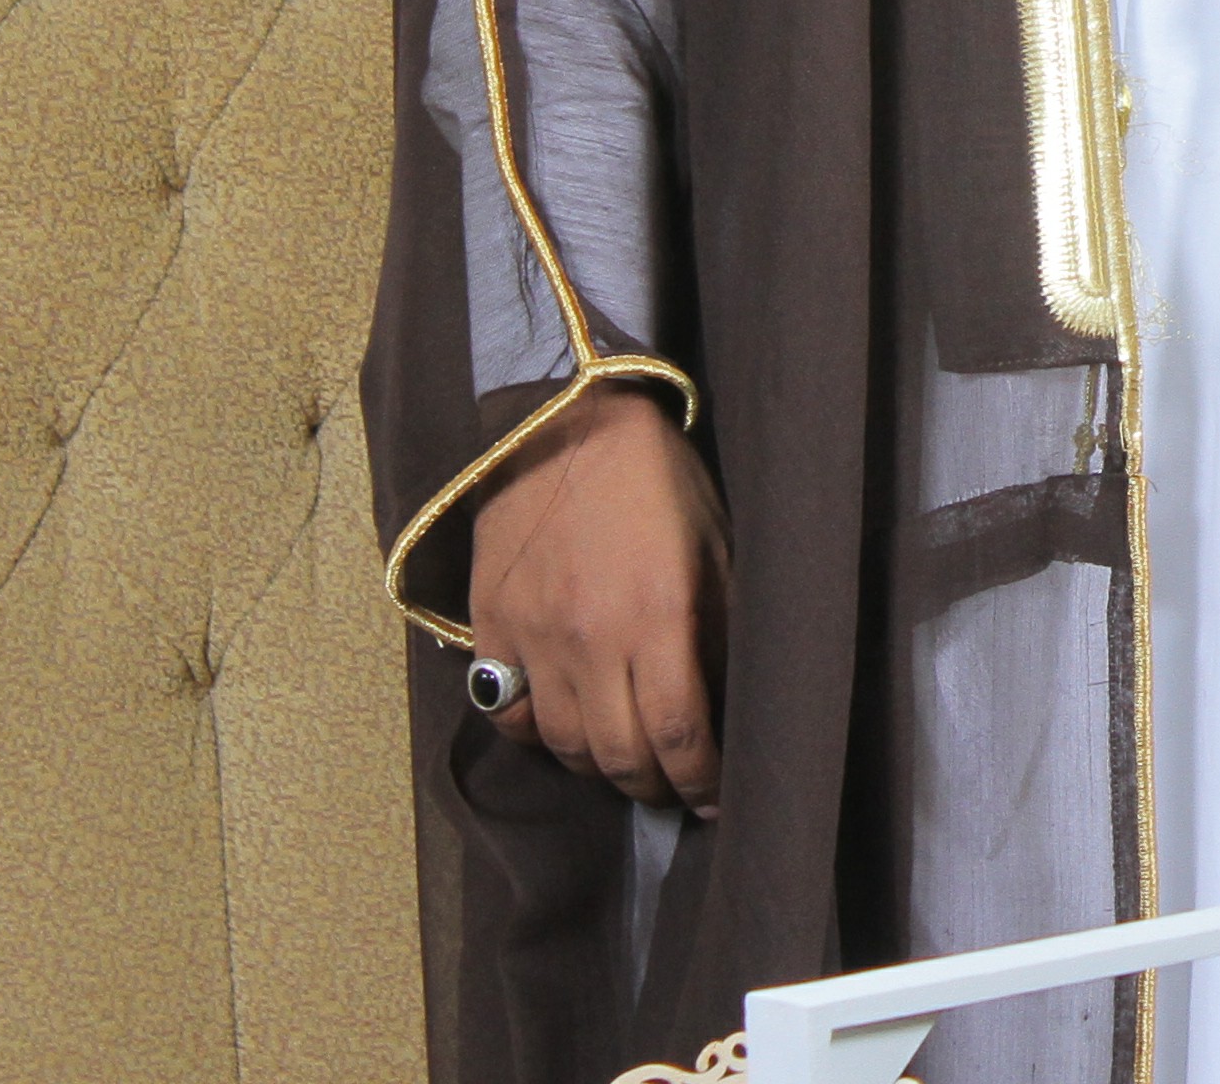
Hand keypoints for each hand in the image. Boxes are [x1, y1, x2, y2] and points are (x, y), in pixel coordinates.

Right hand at [466, 382, 729, 811]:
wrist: (564, 422)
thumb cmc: (656, 477)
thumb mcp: (716, 543)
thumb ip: (719, 623)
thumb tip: (729, 693)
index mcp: (658, 616)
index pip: (681, 734)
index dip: (703, 780)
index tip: (717, 796)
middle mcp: (591, 640)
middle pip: (620, 756)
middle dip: (656, 786)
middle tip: (676, 788)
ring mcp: (532, 639)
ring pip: (564, 746)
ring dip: (601, 768)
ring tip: (628, 763)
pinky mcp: (490, 627)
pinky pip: (509, 712)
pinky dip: (538, 735)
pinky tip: (566, 727)